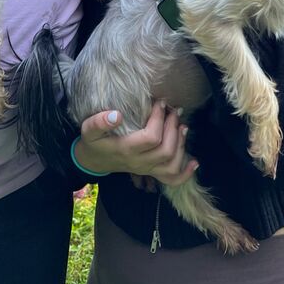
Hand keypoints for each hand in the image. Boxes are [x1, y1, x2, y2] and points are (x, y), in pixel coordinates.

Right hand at [74, 101, 197, 185]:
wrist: (94, 161)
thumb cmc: (93, 142)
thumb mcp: (89, 130)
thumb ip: (99, 122)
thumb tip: (116, 114)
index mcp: (126, 150)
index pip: (151, 137)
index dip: (159, 119)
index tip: (160, 103)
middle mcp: (139, 163)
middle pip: (165, 151)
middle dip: (173, 128)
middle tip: (174, 111)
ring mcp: (147, 170)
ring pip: (171, 165)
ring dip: (181, 145)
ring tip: (182, 126)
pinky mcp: (151, 172)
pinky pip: (171, 180)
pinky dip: (185, 173)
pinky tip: (194, 161)